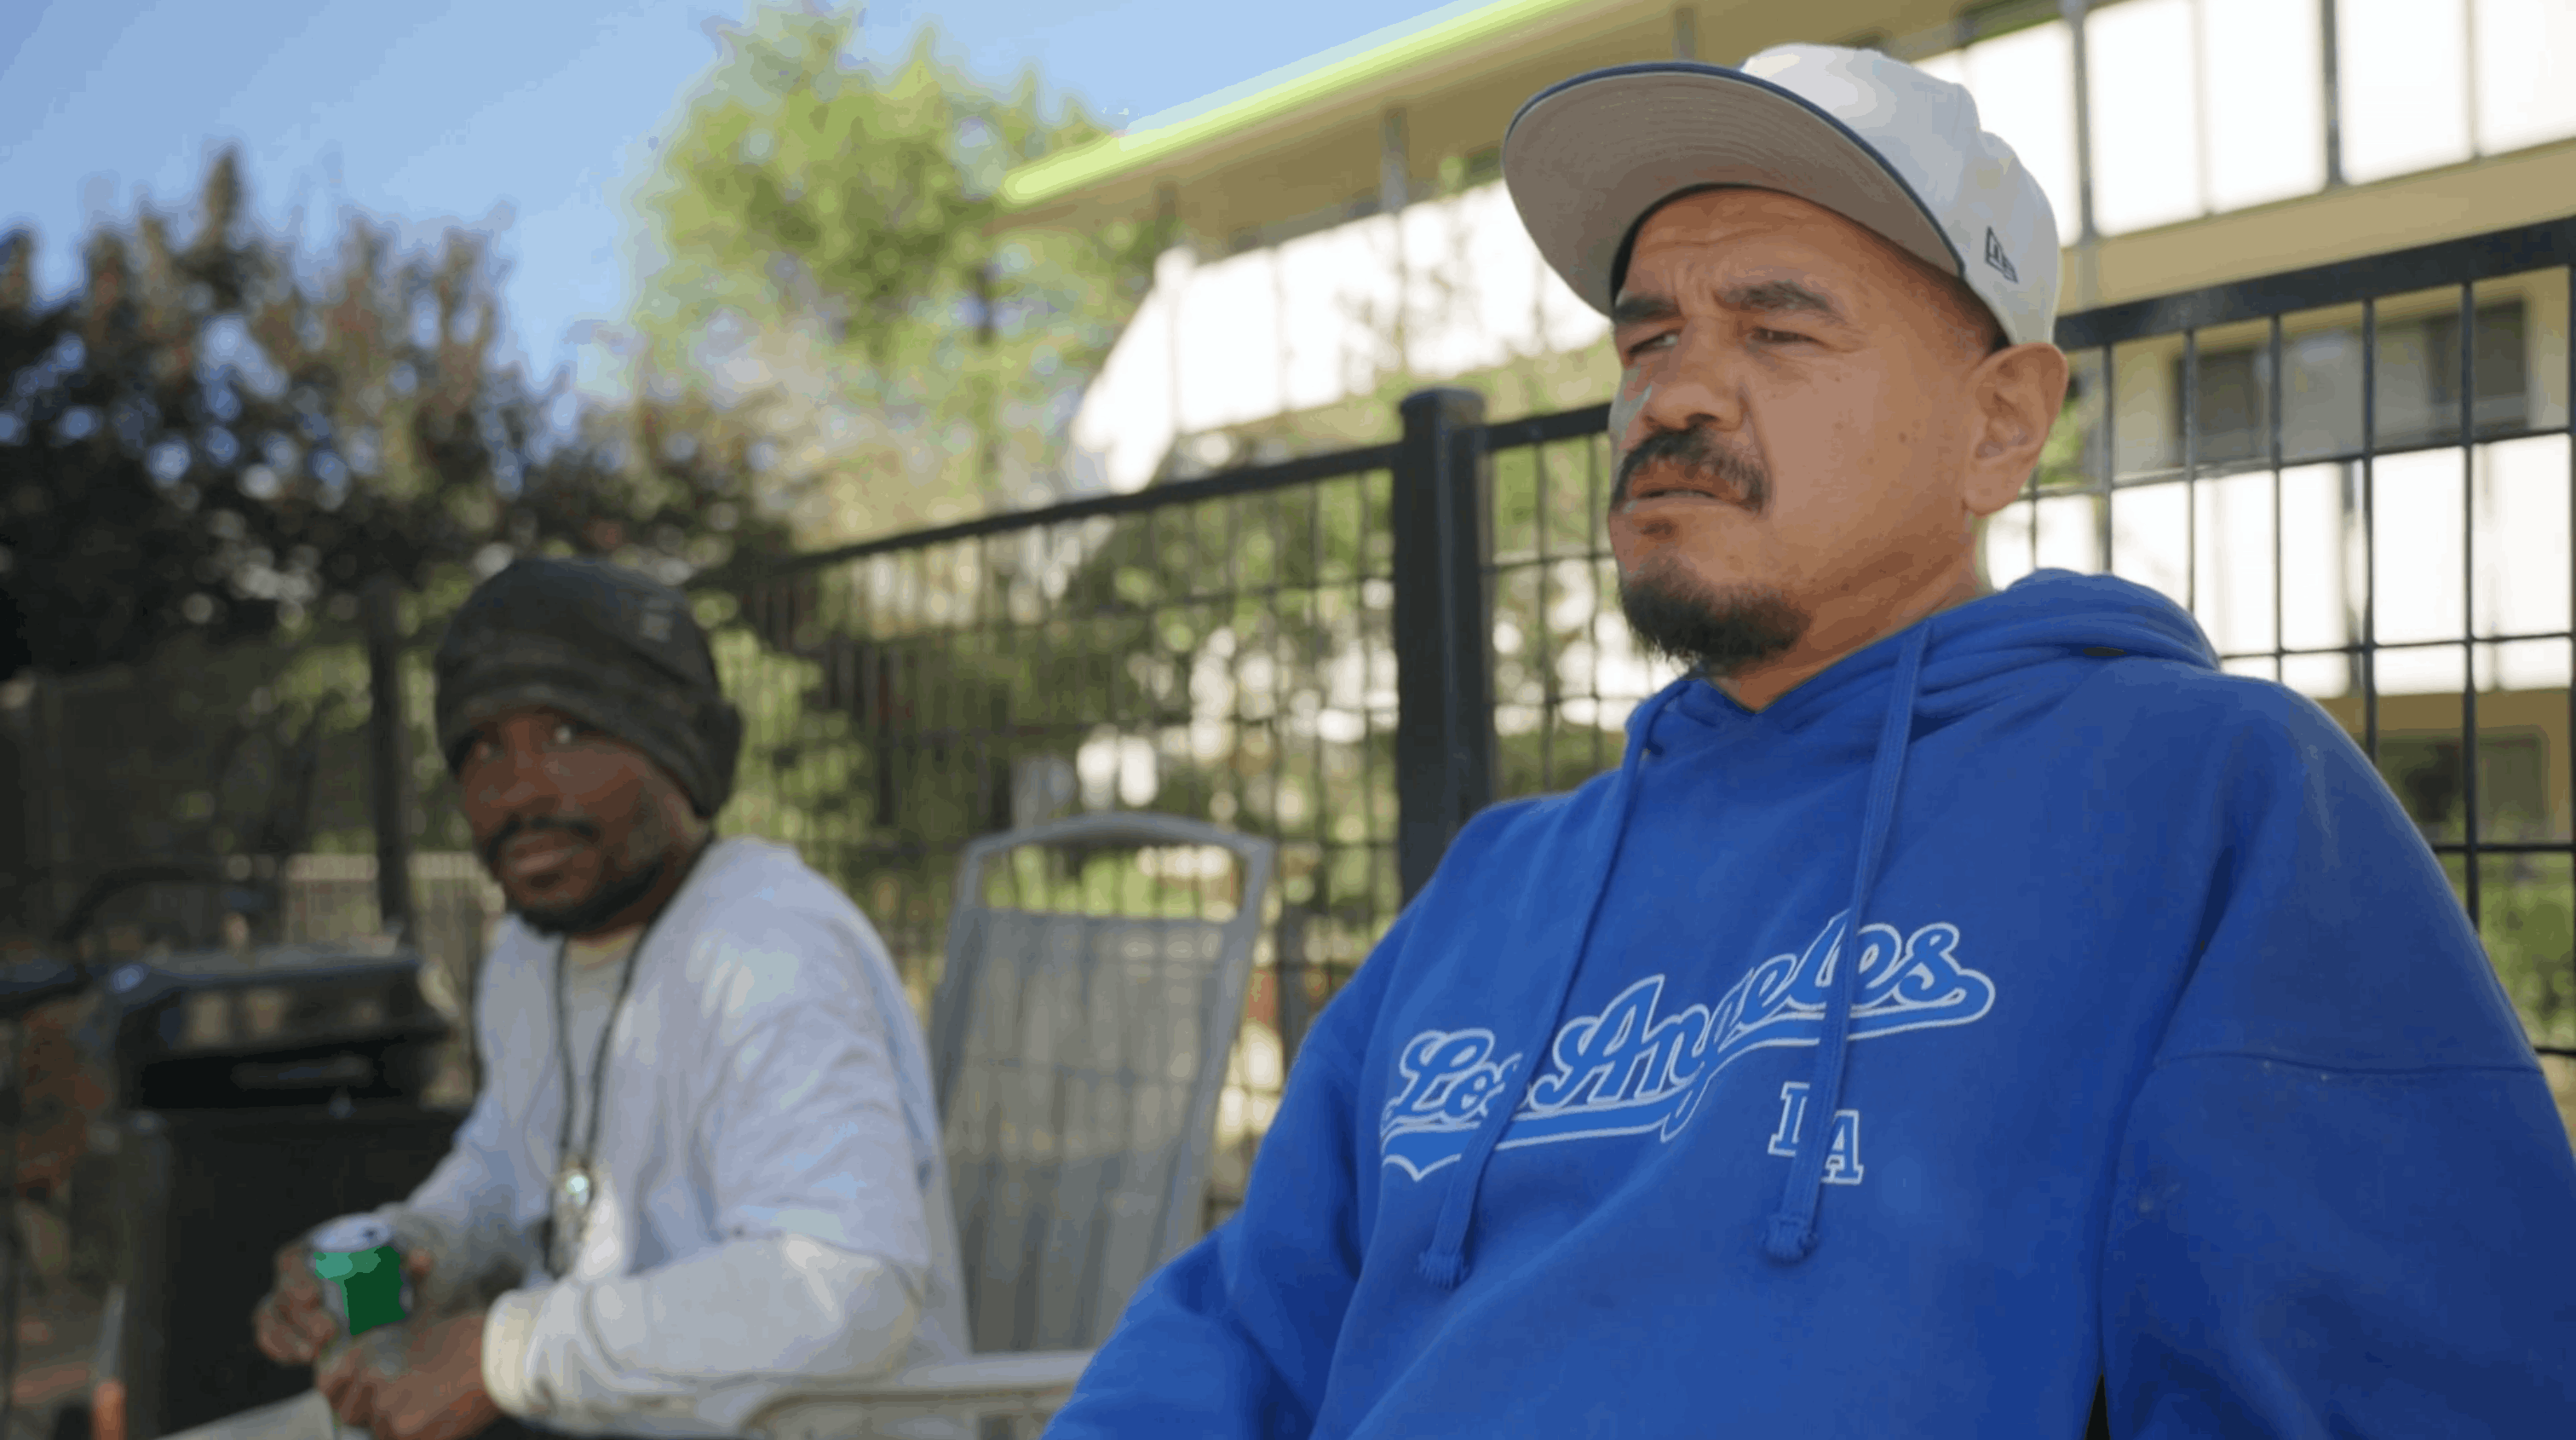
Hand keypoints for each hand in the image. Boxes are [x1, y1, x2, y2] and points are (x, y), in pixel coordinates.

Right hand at [253, 1241, 434, 1366]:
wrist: (388, 1277)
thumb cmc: (390, 1261)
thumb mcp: (404, 1258)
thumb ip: (414, 1259)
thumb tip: (423, 1259)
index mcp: (316, 1248)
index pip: (292, 1259)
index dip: (297, 1278)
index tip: (313, 1296)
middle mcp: (296, 1273)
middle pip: (283, 1293)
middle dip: (301, 1317)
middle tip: (327, 1333)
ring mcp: (288, 1299)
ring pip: (272, 1317)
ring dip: (287, 1337)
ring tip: (311, 1354)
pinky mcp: (289, 1324)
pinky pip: (272, 1335)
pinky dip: (279, 1348)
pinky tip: (297, 1359)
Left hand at [317, 1309, 499, 1439]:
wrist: (500, 1354)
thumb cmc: (468, 1340)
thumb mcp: (415, 1337)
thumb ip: (386, 1361)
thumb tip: (371, 1387)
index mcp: (367, 1355)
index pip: (329, 1388)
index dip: (342, 1396)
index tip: (357, 1399)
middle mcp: (369, 1383)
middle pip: (353, 1416)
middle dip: (374, 1414)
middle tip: (408, 1404)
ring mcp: (386, 1412)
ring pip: (380, 1433)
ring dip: (399, 1428)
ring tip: (431, 1411)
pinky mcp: (408, 1435)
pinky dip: (419, 1436)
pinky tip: (440, 1422)